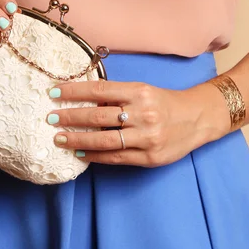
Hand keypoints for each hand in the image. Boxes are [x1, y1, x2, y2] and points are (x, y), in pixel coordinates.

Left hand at [47, 81, 229, 166]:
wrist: (197, 118)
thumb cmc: (164, 102)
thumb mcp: (143, 91)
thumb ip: (116, 96)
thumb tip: (82, 101)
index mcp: (139, 92)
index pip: (99, 90)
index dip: (73, 91)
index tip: (53, 92)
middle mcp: (143, 113)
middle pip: (98, 116)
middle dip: (70, 117)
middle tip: (50, 118)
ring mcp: (146, 137)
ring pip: (103, 140)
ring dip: (77, 139)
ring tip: (58, 138)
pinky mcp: (149, 157)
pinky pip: (115, 157)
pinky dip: (95, 156)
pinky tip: (80, 153)